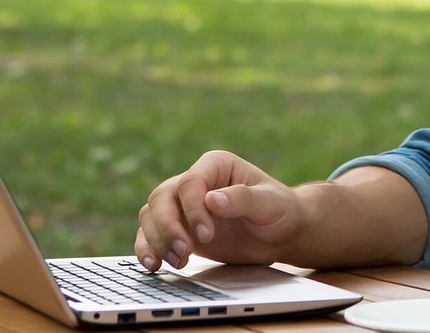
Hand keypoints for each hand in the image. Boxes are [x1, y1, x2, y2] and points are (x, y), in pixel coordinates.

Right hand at [135, 150, 304, 270]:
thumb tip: (212, 199)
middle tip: (184, 252)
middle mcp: (194, 182)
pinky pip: (151, 234)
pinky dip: (148, 249)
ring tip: (176, 261)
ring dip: (157, 240)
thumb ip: (243, 199)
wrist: (281, 233)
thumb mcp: (270, 203)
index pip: (190, 183)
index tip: (206, 234)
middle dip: (168, 227)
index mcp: (215, 165)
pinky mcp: (179, 228)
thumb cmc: (280, 211)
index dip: (192, 209)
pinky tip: (154, 264)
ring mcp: (183, 206)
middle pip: (162, 197)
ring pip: (151, 215)